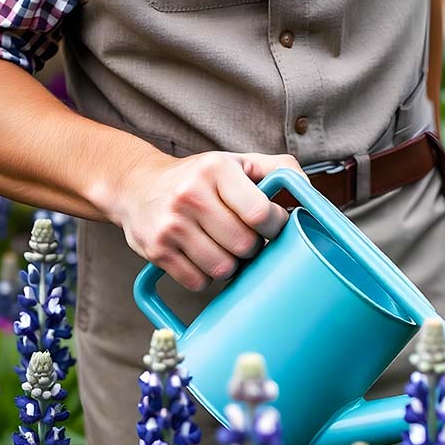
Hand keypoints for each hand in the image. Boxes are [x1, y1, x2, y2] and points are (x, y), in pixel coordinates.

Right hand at [111, 151, 302, 290]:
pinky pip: (198, 282)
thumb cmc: (199, 177)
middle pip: (245, 246)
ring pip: (223, 268)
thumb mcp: (237, 162)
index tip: (271, 225)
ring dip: (229, 264)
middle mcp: (190, 195)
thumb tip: (309, 192)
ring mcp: (170, 224)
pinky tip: (200, 256)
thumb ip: (279, 169)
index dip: (275, 226)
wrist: (135, 185)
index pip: (260, 214)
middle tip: (243, 237)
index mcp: (216, 169)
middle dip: (251, 247)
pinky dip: (205, 276)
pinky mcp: (156, 250)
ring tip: (222, 246)